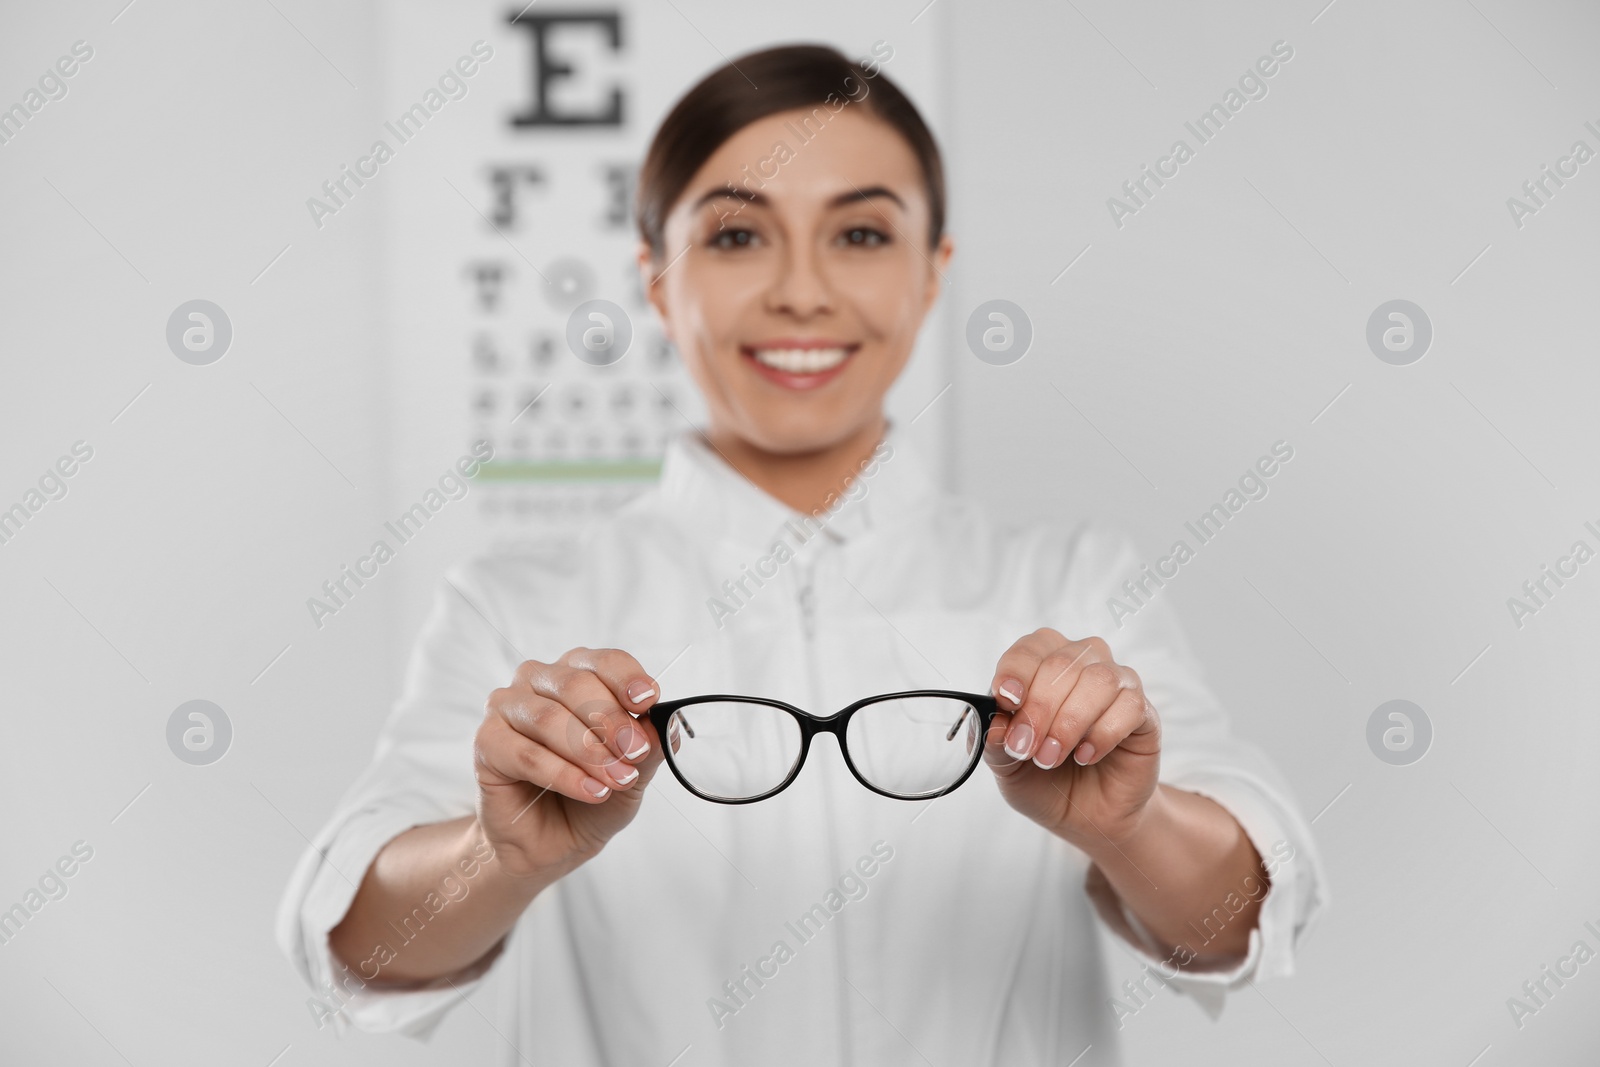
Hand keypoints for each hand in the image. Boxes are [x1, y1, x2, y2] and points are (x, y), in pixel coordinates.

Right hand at [474, 647, 665, 878]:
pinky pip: (526, 754)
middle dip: (612, 722)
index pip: (603, 662)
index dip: (627, 679)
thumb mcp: (632, 775)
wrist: (551, 843)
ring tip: (617, 780)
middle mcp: (539, 682)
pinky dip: (564, 775)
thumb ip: (647, 749)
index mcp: (576, 674)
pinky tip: (592, 792)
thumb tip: (663, 727)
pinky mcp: (487, 742)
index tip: (648, 701)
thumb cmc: (590, 797)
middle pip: (576, 686)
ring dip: (589, 752)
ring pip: (549, 719)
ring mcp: (507, 708)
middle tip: (635, 754)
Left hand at [984, 629, 1161, 847]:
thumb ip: (997, 744)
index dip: (1016, 671)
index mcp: (1040, 665)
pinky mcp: (1143, 711)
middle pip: (1062, 663)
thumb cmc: (1044, 781)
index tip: (1007, 700)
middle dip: (1039, 709)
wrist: (1086, 817)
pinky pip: (1129, 706)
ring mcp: (1116, 684)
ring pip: (1098, 679)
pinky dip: (1102, 733)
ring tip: (1052, 757)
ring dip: (1070, 722)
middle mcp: (1080, 663)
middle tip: (1027, 749)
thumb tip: (995, 724)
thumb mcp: (1008, 767)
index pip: (1029, 649)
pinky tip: (1085, 756)